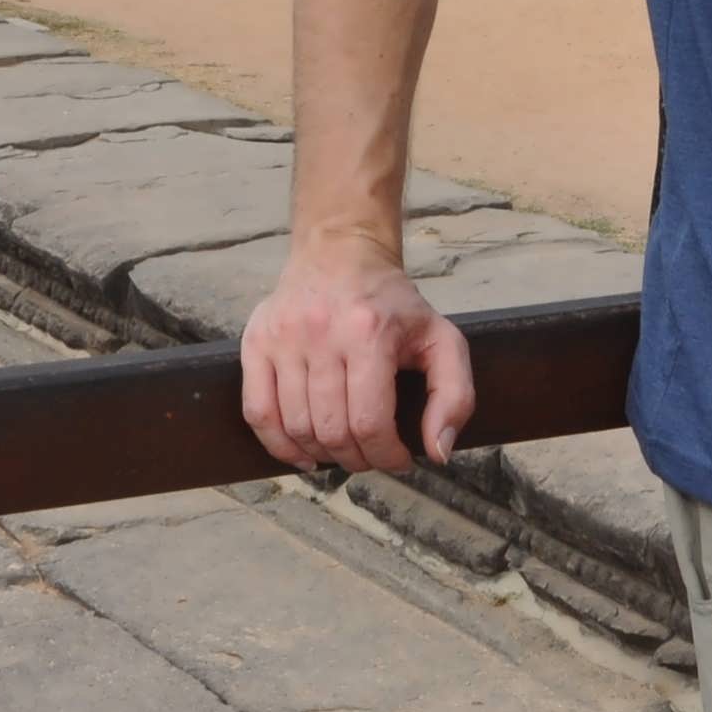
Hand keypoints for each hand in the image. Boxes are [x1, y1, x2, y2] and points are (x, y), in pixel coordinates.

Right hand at [241, 243, 473, 474]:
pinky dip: (278, 444)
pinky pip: (257, 410)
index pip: (370, 422)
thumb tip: (437, 452)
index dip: (386, 456)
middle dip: (356, 457)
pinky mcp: (256, 340)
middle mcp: (320, 333)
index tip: (398, 458)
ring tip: (342, 449)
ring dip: (322, 453)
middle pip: (331, 429)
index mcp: (368, 333)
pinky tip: (301, 452)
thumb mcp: (442, 340)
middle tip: (369, 454)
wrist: (340, 253)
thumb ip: (455, 397)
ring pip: (296, 426)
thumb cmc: (393, 304)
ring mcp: (282, 336)